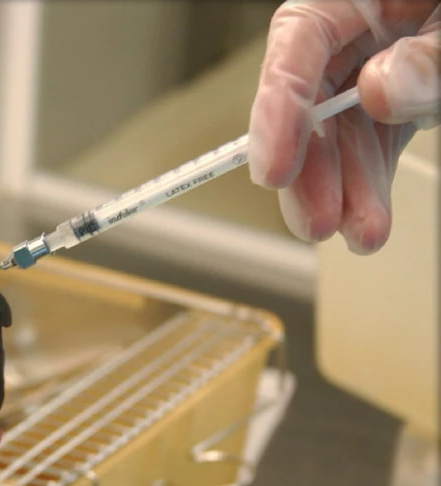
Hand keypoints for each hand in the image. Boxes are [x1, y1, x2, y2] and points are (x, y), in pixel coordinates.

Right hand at [248, 0, 439, 254]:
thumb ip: (427, 53)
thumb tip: (381, 90)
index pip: (294, 51)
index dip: (276, 115)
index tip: (275, 169)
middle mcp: (347, 37)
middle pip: (307, 109)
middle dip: (311, 175)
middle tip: (317, 221)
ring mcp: (367, 72)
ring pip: (338, 140)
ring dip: (345, 192)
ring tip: (362, 233)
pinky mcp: (389, 102)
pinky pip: (370, 146)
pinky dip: (370, 184)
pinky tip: (370, 215)